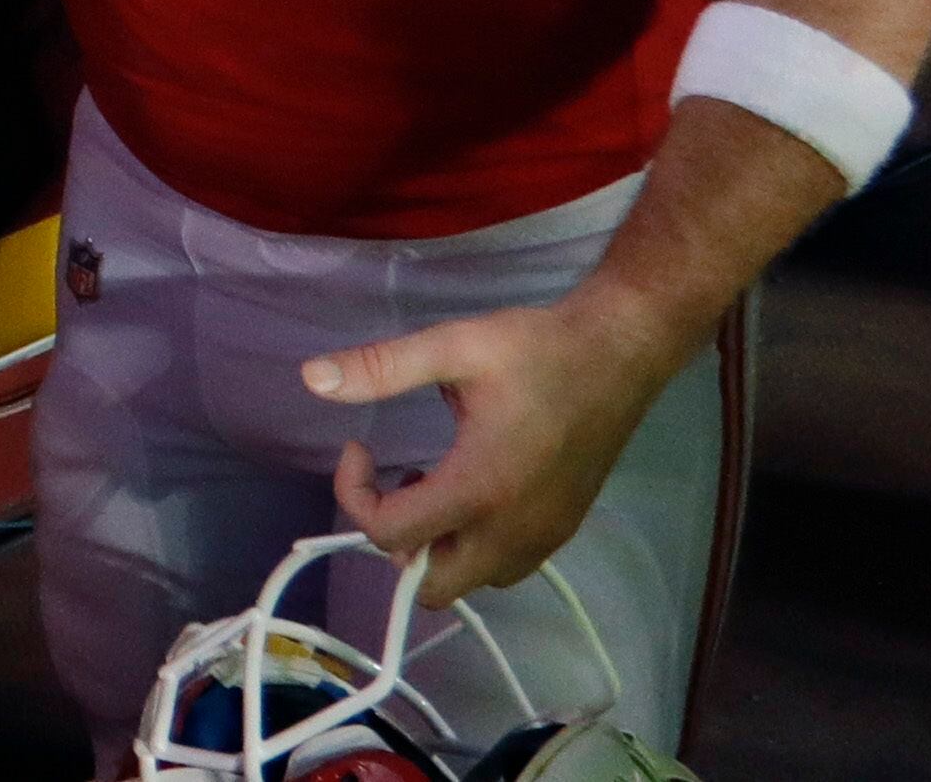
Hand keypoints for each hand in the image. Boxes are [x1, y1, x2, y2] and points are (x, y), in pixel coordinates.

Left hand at [306, 289, 686, 605]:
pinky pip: (503, 568)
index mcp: (479, 488)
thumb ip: (380, 367)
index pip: (391, 534)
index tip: (359, 448)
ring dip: (437, 547)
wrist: (620, 354)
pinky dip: (474, 546)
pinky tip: (474, 488)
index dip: (355, 494)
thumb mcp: (452, 345)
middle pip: (431, 585)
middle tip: (399, 481)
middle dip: (397, 541)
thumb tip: (310, 378)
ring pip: (470, 581)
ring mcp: (542, 538)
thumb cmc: (537, 348)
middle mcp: (511, 530)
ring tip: (434, 481)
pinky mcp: (561, 531)